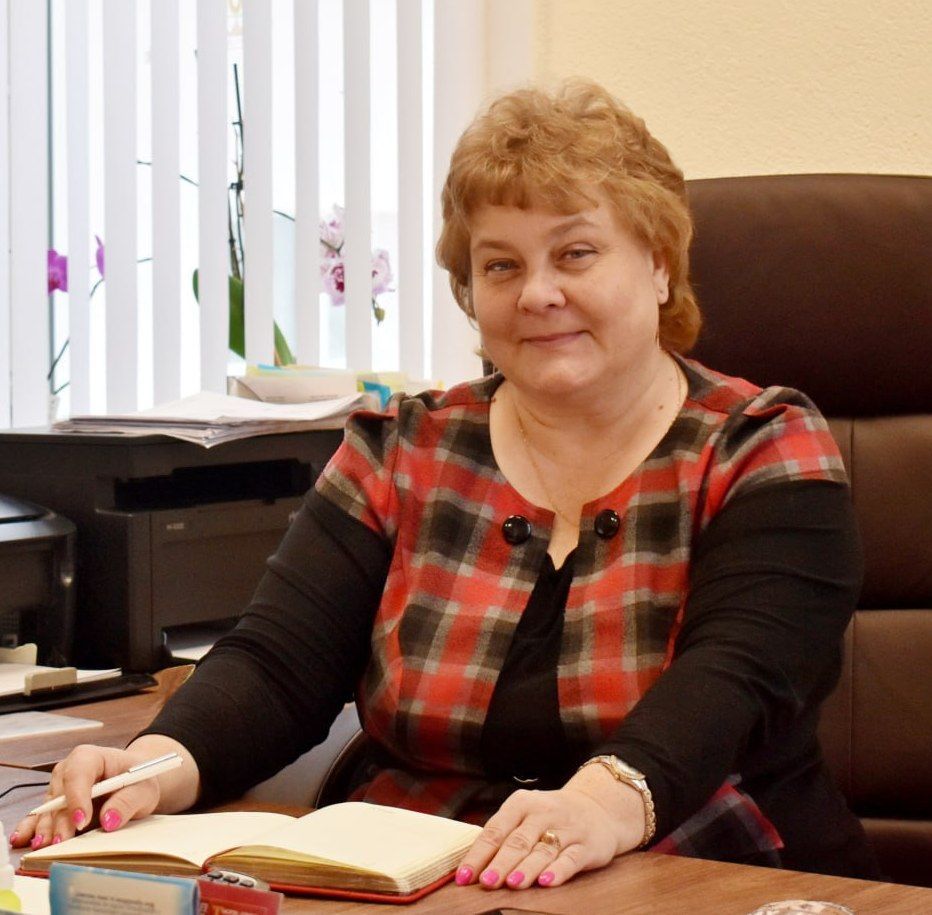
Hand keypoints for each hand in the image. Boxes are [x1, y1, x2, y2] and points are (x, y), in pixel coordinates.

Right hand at [10, 736, 197, 851]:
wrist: (135, 783)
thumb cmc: (138, 780)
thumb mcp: (143, 789)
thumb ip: (128, 802)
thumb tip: (109, 819)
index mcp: (92, 757)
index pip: (79, 773)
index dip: (78, 797)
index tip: (82, 819)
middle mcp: (70, 770)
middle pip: (60, 794)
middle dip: (60, 819)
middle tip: (62, 841)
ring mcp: (60, 788)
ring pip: (48, 808)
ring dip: (46, 827)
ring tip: (46, 846)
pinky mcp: (56, 806)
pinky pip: (42, 817)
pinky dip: (35, 828)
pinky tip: (28, 839)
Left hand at [456, 766, 646, 889]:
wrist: (598, 808)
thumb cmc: (549, 818)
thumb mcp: (525, 816)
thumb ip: (503, 837)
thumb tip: (472, 867)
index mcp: (522, 803)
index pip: (496, 830)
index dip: (479, 854)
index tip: (464, 877)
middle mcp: (543, 812)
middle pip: (518, 840)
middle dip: (501, 863)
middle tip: (486, 883)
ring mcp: (567, 828)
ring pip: (543, 850)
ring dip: (527, 867)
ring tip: (513, 883)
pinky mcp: (587, 845)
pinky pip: (571, 858)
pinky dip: (558, 870)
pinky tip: (547, 882)